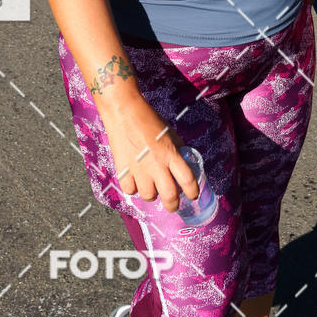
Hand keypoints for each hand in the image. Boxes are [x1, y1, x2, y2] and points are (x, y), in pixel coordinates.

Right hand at [99, 92, 198, 210]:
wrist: (124, 112)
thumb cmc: (149, 119)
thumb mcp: (169, 132)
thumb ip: (177, 149)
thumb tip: (183, 161)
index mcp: (170, 153)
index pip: (188, 179)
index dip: (193, 191)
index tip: (193, 195)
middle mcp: (156, 164)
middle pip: (169, 195)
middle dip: (174, 205)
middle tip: (173, 204)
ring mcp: (138, 169)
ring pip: (148, 196)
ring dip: (152, 195)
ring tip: (152, 187)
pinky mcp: (123, 170)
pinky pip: (130, 190)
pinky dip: (133, 188)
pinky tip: (135, 180)